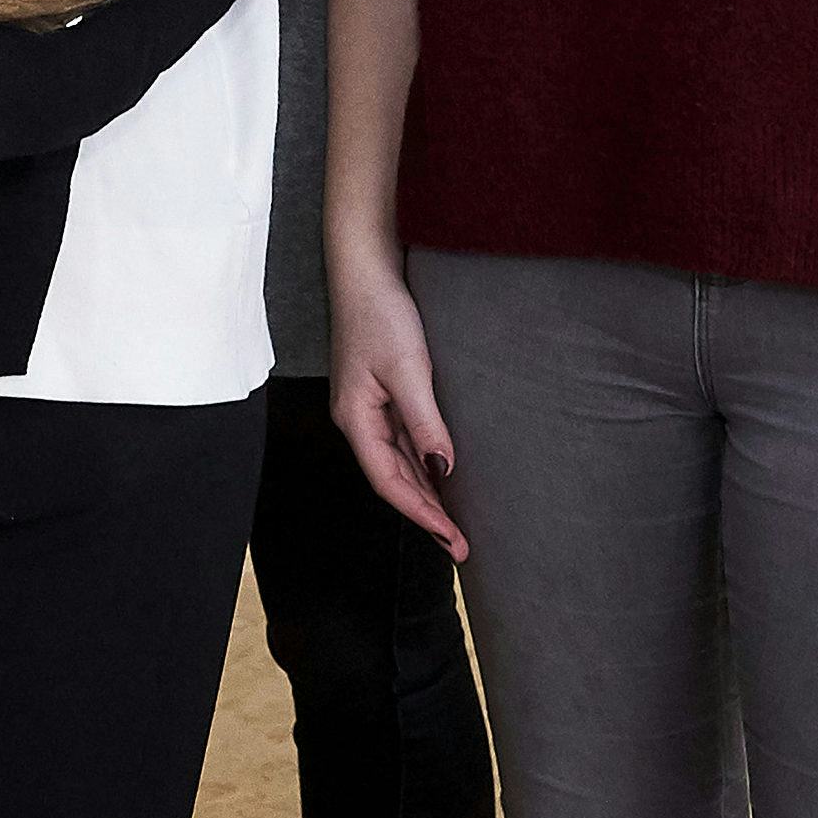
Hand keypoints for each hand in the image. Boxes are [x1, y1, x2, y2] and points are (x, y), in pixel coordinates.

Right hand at [324, 253, 464, 558]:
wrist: (366, 271)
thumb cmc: (380, 314)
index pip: (390, 483)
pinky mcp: (381, 392)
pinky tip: (442, 474)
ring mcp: (368, 406)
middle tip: (461, 546)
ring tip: (455, 522)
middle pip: (393, 479)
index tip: (454, 542)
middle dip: (426, 514)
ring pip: (398, 462)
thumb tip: (442, 467)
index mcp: (356, 419)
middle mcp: (358, 419)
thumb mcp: (408, 369)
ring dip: (425, 493)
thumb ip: (424, 421)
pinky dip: (422, 464)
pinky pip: (402, 441)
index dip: (423, 516)